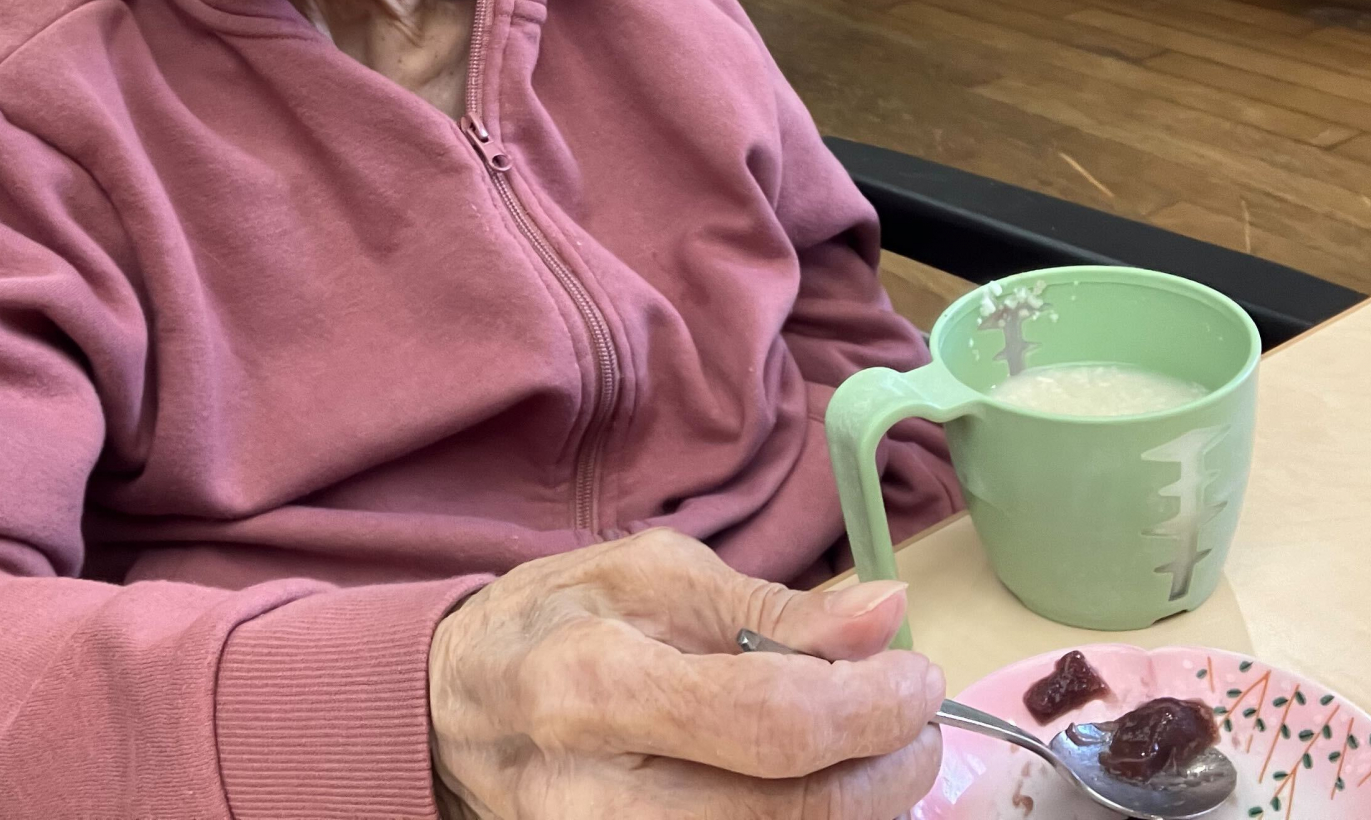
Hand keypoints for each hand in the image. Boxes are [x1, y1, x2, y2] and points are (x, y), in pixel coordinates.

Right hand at [428, 527, 944, 818]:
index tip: (916, 672)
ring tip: (865, 746)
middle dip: (889, 768)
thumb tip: (887, 612)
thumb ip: (775, 609)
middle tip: (912, 716)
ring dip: (861, 804)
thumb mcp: (652, 574)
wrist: (455, 716)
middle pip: (795, 818)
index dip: (872, 705)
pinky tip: (813, 783)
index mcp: (594, 686)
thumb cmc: (555, 625)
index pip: (773, 723)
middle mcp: (598, 802)